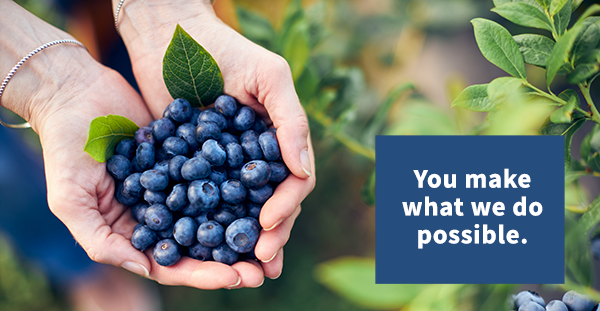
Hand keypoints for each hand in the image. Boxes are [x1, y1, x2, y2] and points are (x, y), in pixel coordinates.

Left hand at [117, 0, 315, 286]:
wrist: (168, 38)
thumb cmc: (224, 49)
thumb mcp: (268, 76)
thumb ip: (290, 120)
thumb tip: (304, 171)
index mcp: (279, 140)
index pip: (293, 181)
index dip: (286, 206)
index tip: (270, 225)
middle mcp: (256, 157)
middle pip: (270, 203)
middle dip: (270, 234)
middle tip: (261, 262)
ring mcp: (225, 165)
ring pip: (240, 210)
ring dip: (245, 241)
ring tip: (244, 270)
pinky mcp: (192, 167)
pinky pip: (203, 202)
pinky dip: (208, 226)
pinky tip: (205, 248)